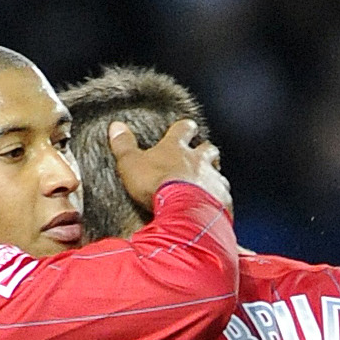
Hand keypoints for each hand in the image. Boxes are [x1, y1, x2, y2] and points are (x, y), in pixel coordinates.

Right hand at [112, 119, 231, 217]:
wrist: (182, 212)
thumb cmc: (155, 186)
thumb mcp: (131, 164)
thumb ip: (124, 146)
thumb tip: (116, 126)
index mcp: (177, 148)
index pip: (184, 128)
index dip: (185, 128)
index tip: (186, 128)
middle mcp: (199, 161)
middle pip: (208, 148)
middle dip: (205, 151)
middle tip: (201, 156)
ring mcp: (213, 180)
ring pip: (219, 173)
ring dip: (213, 177)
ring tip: (208, 185)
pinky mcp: (222, 201)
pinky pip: (224, 198)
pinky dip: (219, 201)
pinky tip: (215, 208)